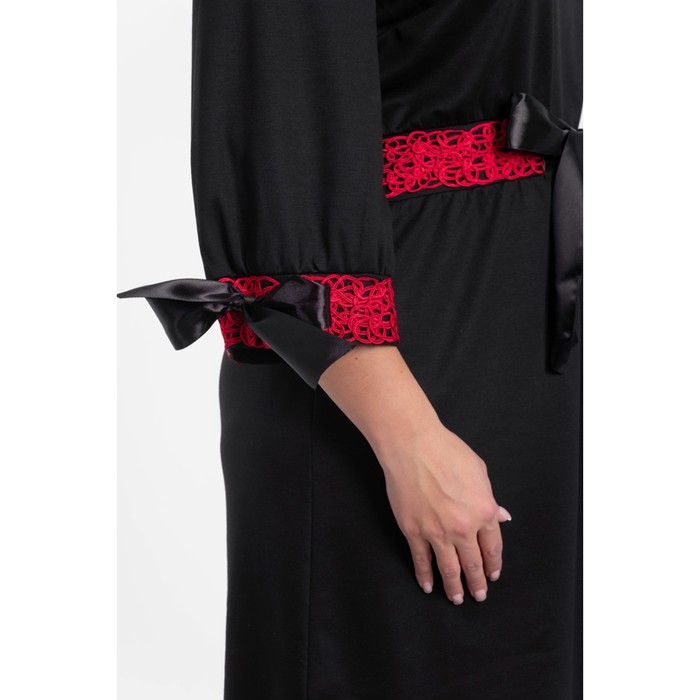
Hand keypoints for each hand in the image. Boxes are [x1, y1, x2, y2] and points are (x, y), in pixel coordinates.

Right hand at [375, 423, 511, 603]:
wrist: (413, 446)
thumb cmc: (446, 451)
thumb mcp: (479, 471)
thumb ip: (490, 498)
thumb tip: (501, 516)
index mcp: (484, 511)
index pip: (492, 547)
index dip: (493, 564)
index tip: (492, 574)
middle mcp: (463, 527)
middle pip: (473, 563)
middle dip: (477, 582)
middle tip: (479, 595)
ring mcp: (436, 532)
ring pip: (448, 568)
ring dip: (454, 587)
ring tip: (457, 598)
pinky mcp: (413, 531)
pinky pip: (421, 559)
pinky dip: (424, 575)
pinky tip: (428, 585)